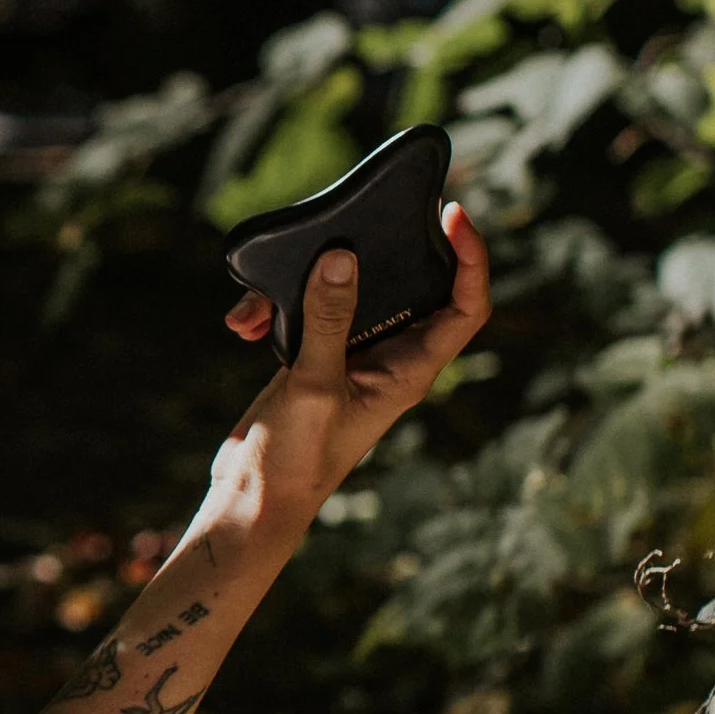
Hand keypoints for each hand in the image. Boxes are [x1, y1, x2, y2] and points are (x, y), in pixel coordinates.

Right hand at [220, 200, 490, 540]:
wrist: (253, 498)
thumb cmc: (297, 459)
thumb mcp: (314, 385)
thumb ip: (330, 321)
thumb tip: (345, 257)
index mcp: (411, 369)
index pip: (466, 307)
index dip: (472, 258)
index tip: (451, 214)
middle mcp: (389, 357)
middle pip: (408, 284)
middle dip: (378, 252)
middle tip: (353, 220)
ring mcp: (350, 353)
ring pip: (346, 290)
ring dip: (302, 282)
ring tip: (258, 300)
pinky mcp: (312, 354)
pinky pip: (303, 308)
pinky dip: (272, 306)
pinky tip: (242, 322)